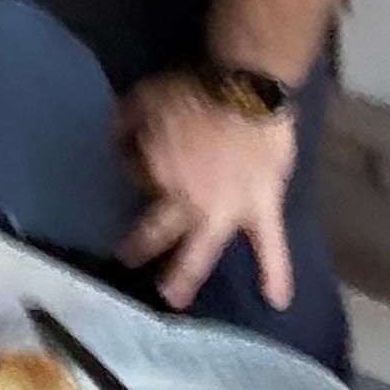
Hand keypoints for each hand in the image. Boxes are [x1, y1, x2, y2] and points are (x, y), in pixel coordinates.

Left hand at [117, 72, 298, 310]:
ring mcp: (225, 212)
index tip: (132, 176)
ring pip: (200, 253)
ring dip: (185, 278)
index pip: (135, 183)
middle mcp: (185, 203)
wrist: (246, 88)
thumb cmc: (193, 90)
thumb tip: (113, 143)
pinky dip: (276, 272)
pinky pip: (271, 245)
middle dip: (139, 250)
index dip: (133, 177)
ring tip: (174, 301)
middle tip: (127, 265)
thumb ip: (124, 125)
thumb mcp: (141, 99)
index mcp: (155, 174)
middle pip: (157, 233)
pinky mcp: (262, 209)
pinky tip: (277, 300)